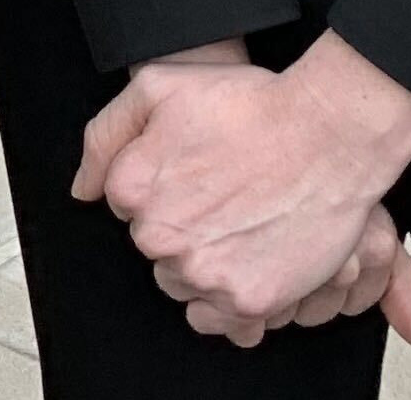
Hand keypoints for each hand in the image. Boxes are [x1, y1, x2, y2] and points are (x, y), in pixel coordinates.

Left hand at [75, 32, 410, 348]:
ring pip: (185, 288)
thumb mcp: (157, 87)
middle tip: (225, 202)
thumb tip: (83, 190)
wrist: (327, 134)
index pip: (128, 209)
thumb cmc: (248, 105)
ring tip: (242, 232)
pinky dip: (232, 304)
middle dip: (182, 232)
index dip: (164, 190)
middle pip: (156, 252)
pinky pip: (222, 322)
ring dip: (206, 269)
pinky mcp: (247, 300)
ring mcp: (202, 272)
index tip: (196, 176)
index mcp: (131, 188)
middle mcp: (158, 236)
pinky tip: (252, 267)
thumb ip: (105, 136)